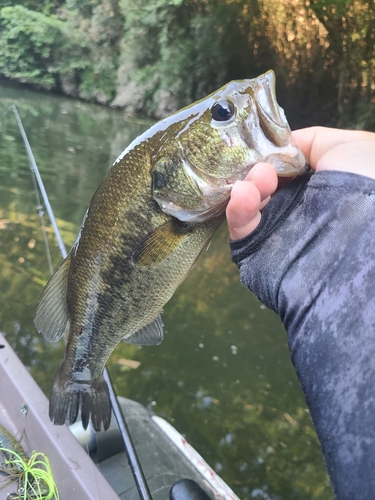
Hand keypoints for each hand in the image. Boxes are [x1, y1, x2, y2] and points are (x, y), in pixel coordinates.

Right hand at [226, 127, 374, 239]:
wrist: (364, 235)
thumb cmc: (365, 183)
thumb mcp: (348, 146)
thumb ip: (311, 142)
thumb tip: (283, 147)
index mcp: (316, 185)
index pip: (281, 167)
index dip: (270, 154)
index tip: (264, 147)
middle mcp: (295, 207)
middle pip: (261, 183)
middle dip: (257, 169)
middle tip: (264, 167)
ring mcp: (276, 229)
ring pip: (248, 203)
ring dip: (249, 186)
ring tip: (258, 180)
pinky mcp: (259, 249)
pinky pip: (241, 228)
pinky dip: (237, 209)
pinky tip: (243, 194)